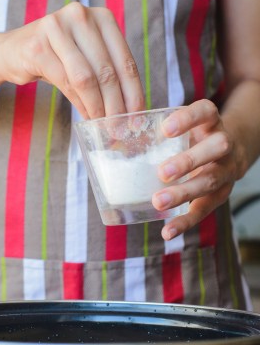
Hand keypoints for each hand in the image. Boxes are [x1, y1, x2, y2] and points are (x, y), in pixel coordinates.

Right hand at [0, 2, 144, 117]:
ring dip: (97, 108)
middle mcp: (81, 16)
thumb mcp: (86, 60)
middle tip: (118, 128)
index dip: (133, 94)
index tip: (136, 118)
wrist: (12, 51)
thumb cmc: (55, 58)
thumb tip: (128, 111)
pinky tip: (85, 116)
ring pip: (87, 79)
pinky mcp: (38, 47)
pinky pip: (66, 82)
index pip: (125, 62)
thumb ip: (106, 75)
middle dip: (116, 106)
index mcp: (101, 17)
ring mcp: (57, 28)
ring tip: (102, 125)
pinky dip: (79, 104)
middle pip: (107, 72)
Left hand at [151, 100, 242, 240]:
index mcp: (210, 122)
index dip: (188, 119)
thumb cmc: (193, 137)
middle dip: (189, 160)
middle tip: (162, 172)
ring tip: (158, 201)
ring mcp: (226, 170)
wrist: (231, 152)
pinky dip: (185, 222)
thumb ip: (158, 132)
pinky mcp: (221, 195)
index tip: (165, 128)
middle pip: (216, 148)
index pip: (205, 112)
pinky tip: (167, 232)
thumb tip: (112, 140)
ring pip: (210, 181)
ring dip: (184, 193)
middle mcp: (223, 144)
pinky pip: (204, 210)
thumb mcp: (184, 127)